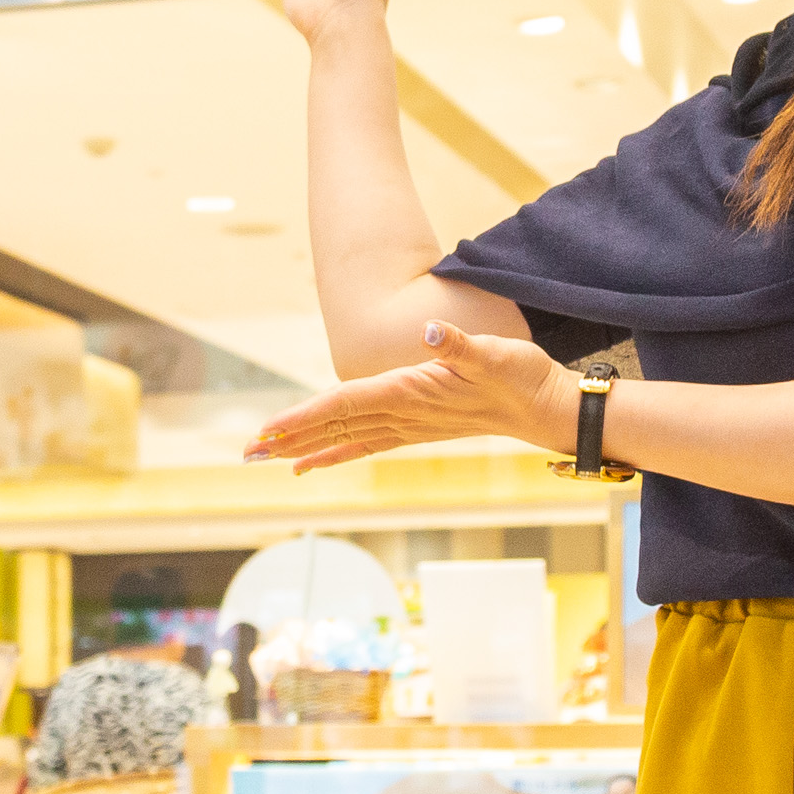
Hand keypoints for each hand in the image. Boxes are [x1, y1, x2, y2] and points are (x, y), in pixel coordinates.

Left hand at [245, 320, 565, 473]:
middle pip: (333, 428)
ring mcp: (410, 426)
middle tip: (245, 453)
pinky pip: (367, 444)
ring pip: (345, 439)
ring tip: (268, 459)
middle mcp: (403, 415)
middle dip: (288, 440)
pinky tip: (317, 460)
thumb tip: (430, 332)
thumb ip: (458, 344)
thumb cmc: (522, 377)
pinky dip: (337, 452)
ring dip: (305, 448)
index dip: (302, 417)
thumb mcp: (492, 352)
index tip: (266, 432)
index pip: (343, 405)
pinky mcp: (420, 428)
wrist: (548, 409)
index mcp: (410, 393)